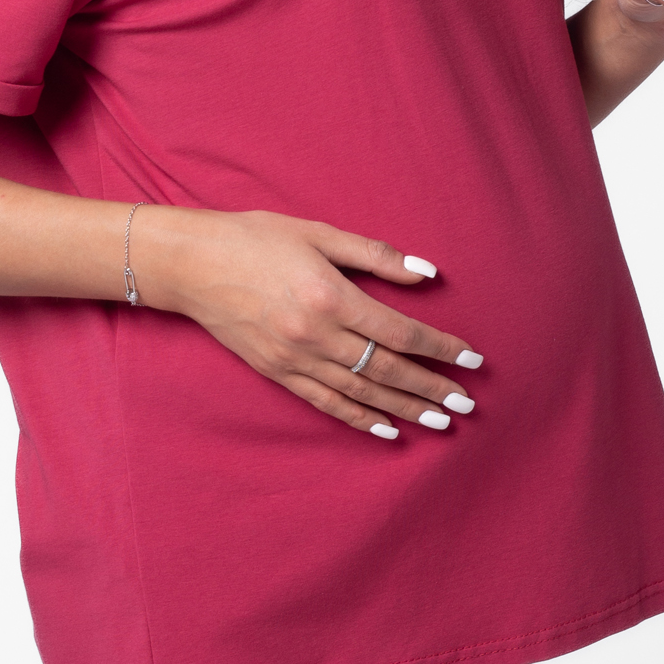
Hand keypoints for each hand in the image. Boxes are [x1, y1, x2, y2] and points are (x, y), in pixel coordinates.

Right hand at [130, 206, 482, 439]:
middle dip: (431, 388)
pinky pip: (326, 402)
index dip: (440, 348)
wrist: (192, 265)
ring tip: (440, 422)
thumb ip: (375, 255)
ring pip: (362, 392)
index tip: (472, 360)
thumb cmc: (256, 238)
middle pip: (387, 369)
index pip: (399, 332)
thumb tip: (427, 273)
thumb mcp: (319, 233)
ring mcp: (295, 359)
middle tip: (467, 403)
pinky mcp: (277, 372)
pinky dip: (359, 418)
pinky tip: (386, 430)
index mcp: (331, 296)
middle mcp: (316, 335)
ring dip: (405, 409)